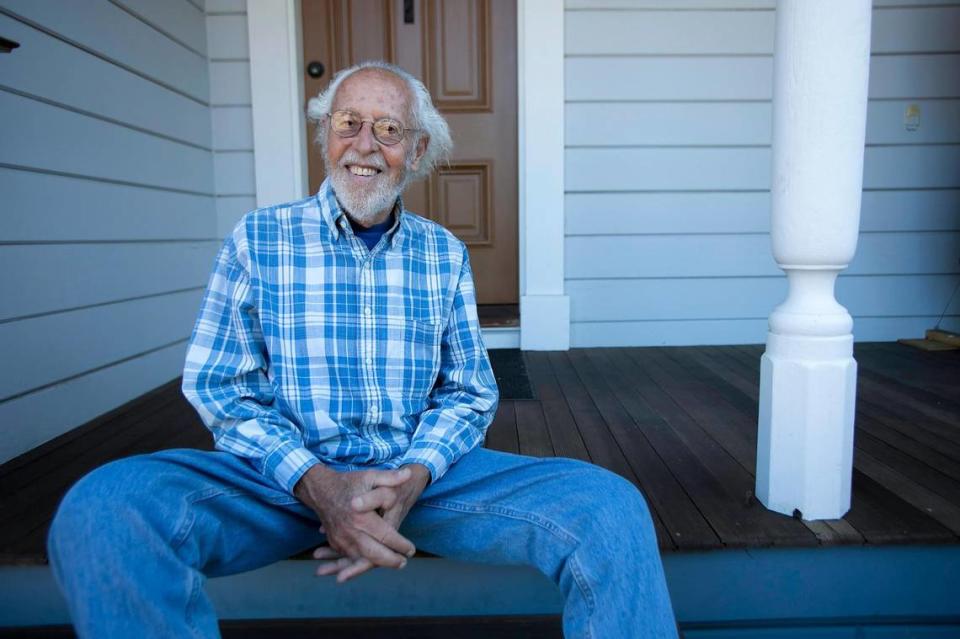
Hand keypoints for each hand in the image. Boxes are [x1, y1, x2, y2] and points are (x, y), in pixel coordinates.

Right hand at [313, 463, 430, 582]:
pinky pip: (350, 556)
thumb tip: (408, 474)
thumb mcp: (370, 476)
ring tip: (393, 562)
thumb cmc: (348, 483)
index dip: (401, 545)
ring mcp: (341, 539)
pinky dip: (362, 560)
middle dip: (391, 561)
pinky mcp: (335, 542)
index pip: (386, 537)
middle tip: (403, 563)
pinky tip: (373, 560)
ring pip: (361, 558)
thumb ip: (390, 477)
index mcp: (362, 517)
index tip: (411, 550)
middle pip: (374, 554)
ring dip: (377, 563)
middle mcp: (350, 531)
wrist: (320, 489)